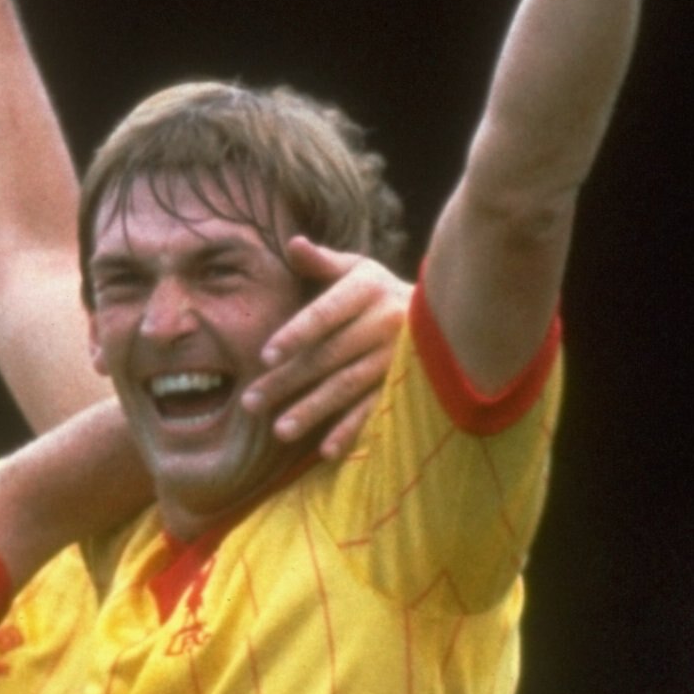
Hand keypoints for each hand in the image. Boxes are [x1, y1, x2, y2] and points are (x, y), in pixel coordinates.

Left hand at [243, 239, 411, 460]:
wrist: (443, 315)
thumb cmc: (379, 291)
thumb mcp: (355, 270)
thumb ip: (321, 262)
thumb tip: (292, 243)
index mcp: (367, 289)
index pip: (325, 314)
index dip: (295, 334)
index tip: (264, 357)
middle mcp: (386, 322)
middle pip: (328, 356)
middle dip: (287, 381)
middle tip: (249, 404)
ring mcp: (398, 357)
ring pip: (348, 386)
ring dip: (313, 410)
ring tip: (279, 431)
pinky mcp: (407, 384)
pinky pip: (375, 409)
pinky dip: (351, 430)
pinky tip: (325, 451)